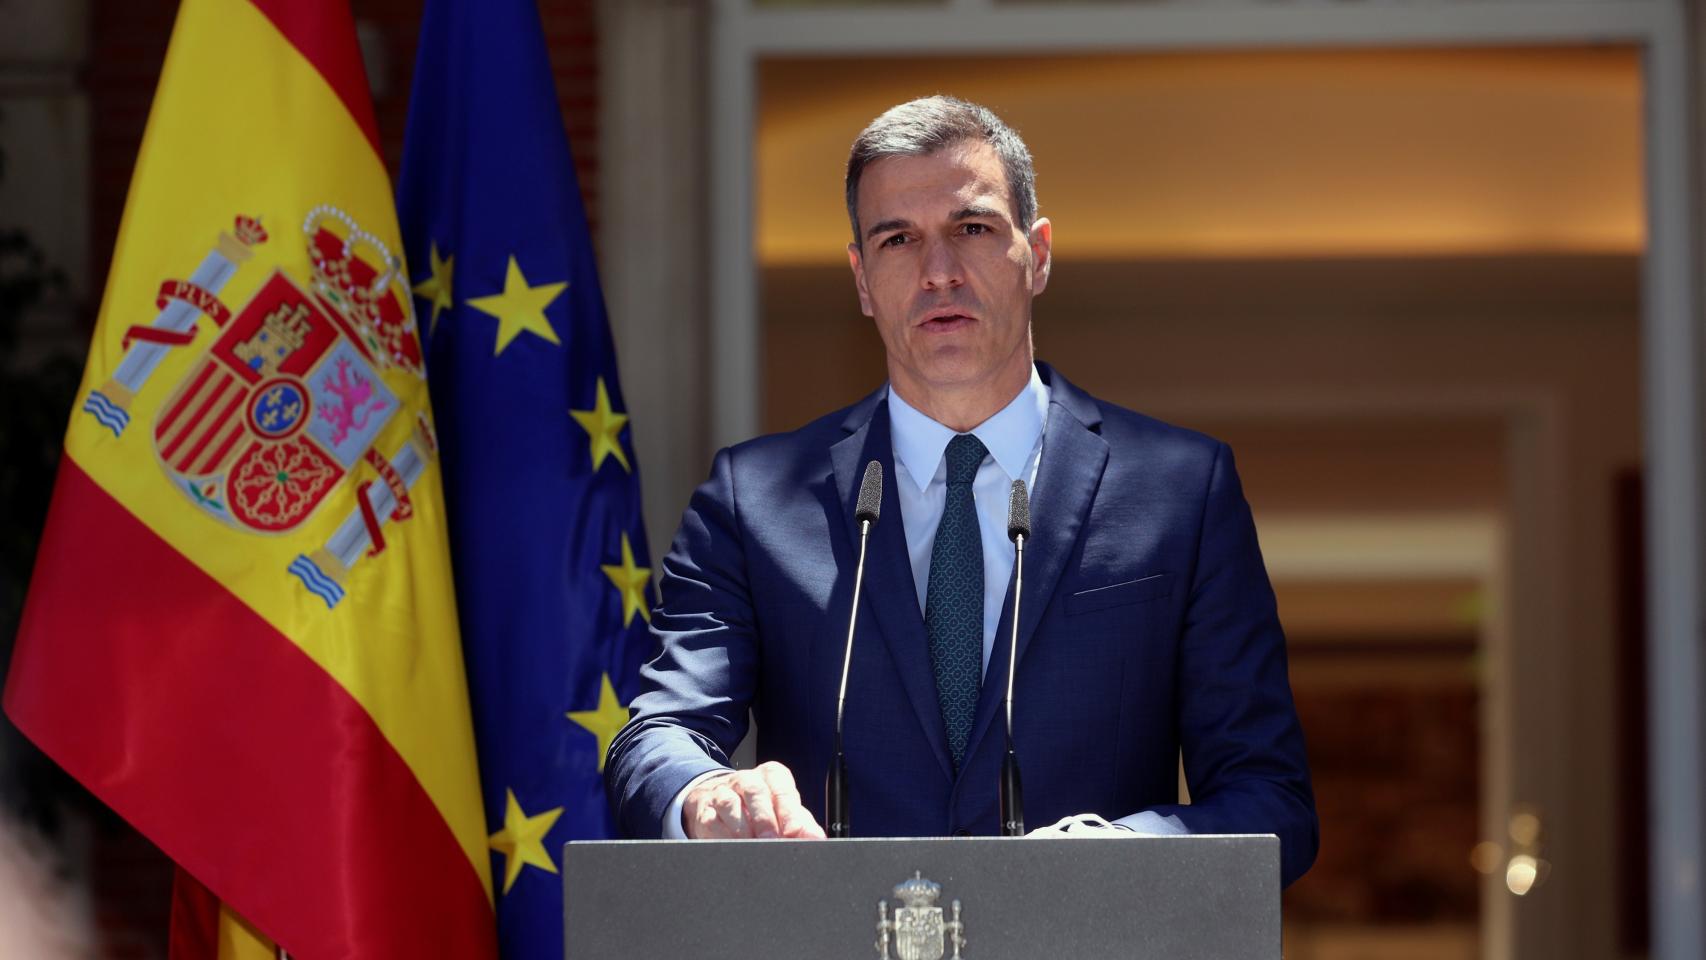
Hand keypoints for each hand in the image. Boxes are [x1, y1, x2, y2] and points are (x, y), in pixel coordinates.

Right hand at [682, 761, 826, 838]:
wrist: (719, 800)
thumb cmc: (760, 808)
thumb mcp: (784, 811)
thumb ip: (802, 824)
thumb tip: (817, 840)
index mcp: (772, 776)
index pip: (782, 789)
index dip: (789, 811)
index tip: (794, 832)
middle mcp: (746, 779)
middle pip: (755, 792)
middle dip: (765, 820)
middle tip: (773, 842)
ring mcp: (723, 792)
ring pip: (730, 805)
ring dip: (742, 828)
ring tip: (752, 848)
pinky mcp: (704, 810)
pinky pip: (711, 821)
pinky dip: (721, 836)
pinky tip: (731, 848)